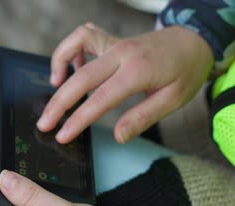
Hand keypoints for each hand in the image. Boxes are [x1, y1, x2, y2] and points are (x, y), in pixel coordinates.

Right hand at [37, 23, 213, 143]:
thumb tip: (118, 136)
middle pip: (80, 76)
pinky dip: (71, 48)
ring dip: (59, 63)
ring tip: (55, 85)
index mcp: (138, 71)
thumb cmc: (185, 71)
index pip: (100, 99)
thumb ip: (142, 118)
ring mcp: (115, 43)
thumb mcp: (172, 100)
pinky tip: (73, 68)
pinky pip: (83, 35)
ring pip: (76, 44)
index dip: (78, 120)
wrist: (194, 41)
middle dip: (58, 102)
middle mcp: (122, 53)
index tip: (62, 136)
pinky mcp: (111, 40)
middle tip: (44, 123)